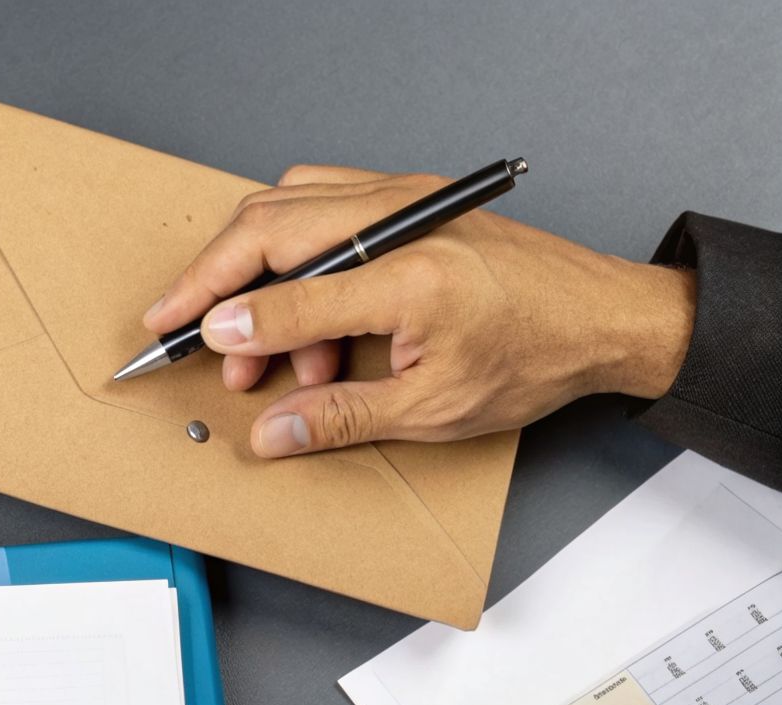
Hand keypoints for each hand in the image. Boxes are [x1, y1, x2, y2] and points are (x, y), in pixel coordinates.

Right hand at [143, 165, 695, 456]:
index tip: (185, 342)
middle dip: (212, 280)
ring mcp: (404, 197)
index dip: (230, 323)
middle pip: (268, 227)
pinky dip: (284, 246)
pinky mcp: (407, 195)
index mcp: (414, 278)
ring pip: (284, 205)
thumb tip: (271, 432)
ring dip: (249, 268)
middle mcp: (403, 220)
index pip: (292, 295)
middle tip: (178, 326)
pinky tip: (295, 302)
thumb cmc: (536, 357)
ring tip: (258, 348)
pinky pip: (315, 199)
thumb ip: (340, 417)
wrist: (604, 318)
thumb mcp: (434, 410)